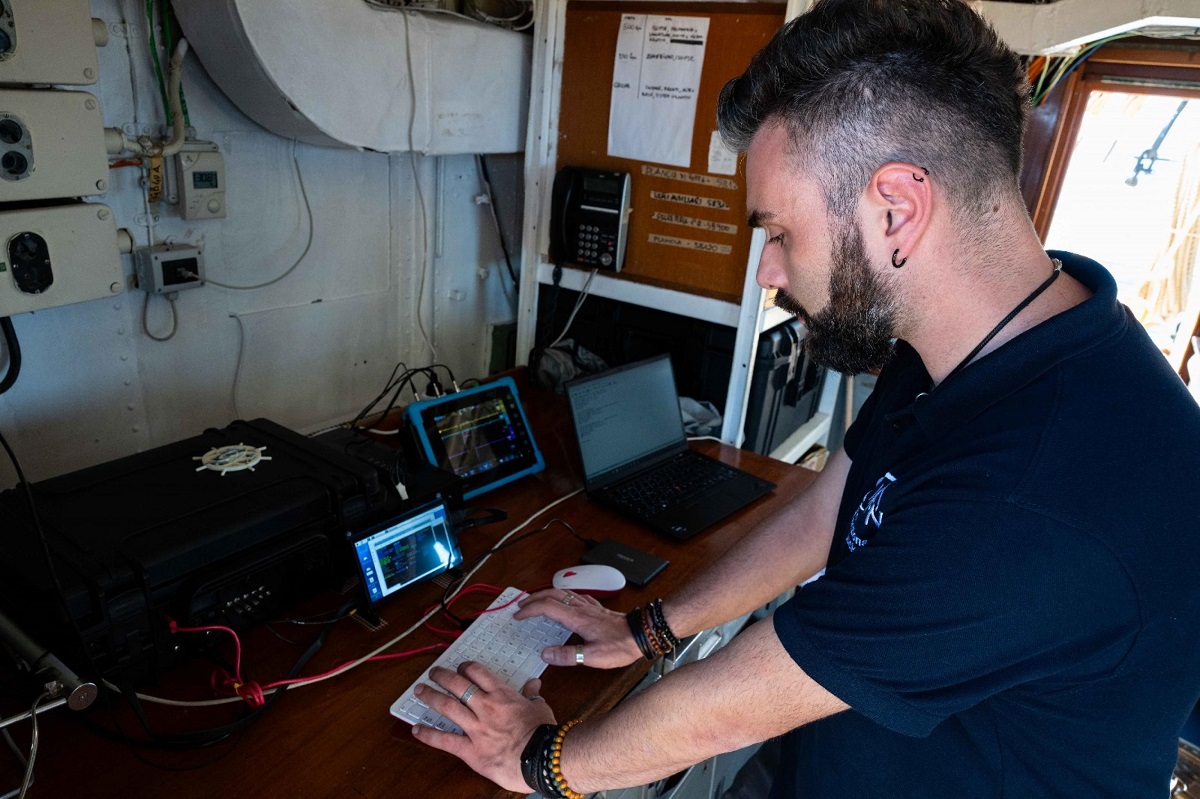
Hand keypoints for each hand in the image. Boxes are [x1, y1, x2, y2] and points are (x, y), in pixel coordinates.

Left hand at [412, 662, 554, 793]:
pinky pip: (445, 740)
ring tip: (419, 691)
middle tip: (433, 673)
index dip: (466, 667)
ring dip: (431, 697)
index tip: (461, 667)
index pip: (478, 673)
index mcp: (502, 695)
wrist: (542, 758)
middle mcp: (485, 707)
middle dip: (443, 677)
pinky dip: (429, 735)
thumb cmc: (544, 734)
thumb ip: (532, 695)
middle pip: (458, 685)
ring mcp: (476, 728)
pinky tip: (416, 729)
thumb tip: (534, 684)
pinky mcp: (471, 750)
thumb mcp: (540, 708)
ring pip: (447, 707)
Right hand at [515, 589, 642, 668]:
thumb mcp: (592, 657)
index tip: (518, 616)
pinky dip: (563, 596)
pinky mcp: (597, 608)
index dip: (529, 610)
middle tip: (521, 606)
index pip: (547, 607)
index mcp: (577, 618)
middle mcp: (581, 608)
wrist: (642, 634)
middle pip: (552, 595)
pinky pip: (575, 596)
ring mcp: (590, 606)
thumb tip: (545, 654)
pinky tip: (565, 601)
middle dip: (533, 599)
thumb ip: (567, 655)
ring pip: (563, 593)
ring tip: (536, 601)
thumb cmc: (620, 646)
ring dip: (546, 595)